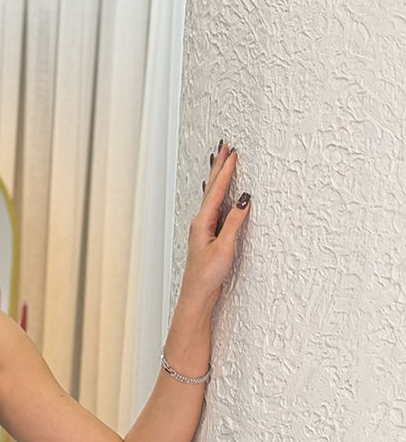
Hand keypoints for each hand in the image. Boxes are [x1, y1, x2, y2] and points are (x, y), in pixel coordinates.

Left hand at [183, 139, 250, 307]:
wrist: (197, 296)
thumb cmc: (207, 276)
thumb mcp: (224, 248)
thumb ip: (234, 222)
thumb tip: (244, 199)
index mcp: (202, 222)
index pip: (217, 190)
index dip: (226, 171)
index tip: (234, 152)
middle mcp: (200, 222)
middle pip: (211, 188)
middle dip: (218, 166)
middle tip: (224, 145)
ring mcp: (203, 228)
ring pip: (211, 195)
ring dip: (217, 176)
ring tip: (220, 160)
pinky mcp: (208, 235)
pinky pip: (214, 206)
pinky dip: (216, 193)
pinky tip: (216, 192)